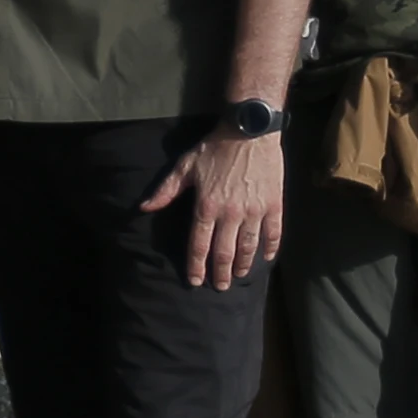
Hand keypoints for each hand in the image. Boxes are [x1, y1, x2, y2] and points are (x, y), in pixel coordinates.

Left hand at [145, 124, 288, 289]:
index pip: (199, 245)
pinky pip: (273, 233)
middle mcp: (230, 214)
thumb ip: (166, 190)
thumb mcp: (185, 167)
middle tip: (220, 287)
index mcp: (206, 207)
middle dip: (220, 273)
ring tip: (240, 276)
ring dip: (243, 265)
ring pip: (248, 247)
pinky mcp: (274, 204)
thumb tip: (144, 208)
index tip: (196, 281)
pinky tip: (267, 258)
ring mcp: (254, 211)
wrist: (249, 130)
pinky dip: (271, 248)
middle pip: (224, 253)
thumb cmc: (214, 147)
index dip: (196, 266)